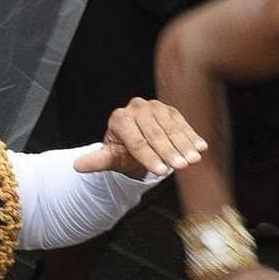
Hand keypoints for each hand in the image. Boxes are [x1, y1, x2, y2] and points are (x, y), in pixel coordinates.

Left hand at [81, 97, 210, 179]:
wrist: (139, 143)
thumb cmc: (124, 153)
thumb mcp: (112, 158)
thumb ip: (98, 161)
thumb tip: (77, 166)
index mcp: (119, 119)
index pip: (137, 141)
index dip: (149, 157)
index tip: (160, 172)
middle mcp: (136, 108)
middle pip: (155, 134)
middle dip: (169, 152)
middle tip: (180, 166)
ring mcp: (155, 107)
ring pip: (171, 128)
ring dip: (184, 145)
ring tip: (193, 159)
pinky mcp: (170, 110)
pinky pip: (182, 124)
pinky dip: (192, 136)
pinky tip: (201, 147)